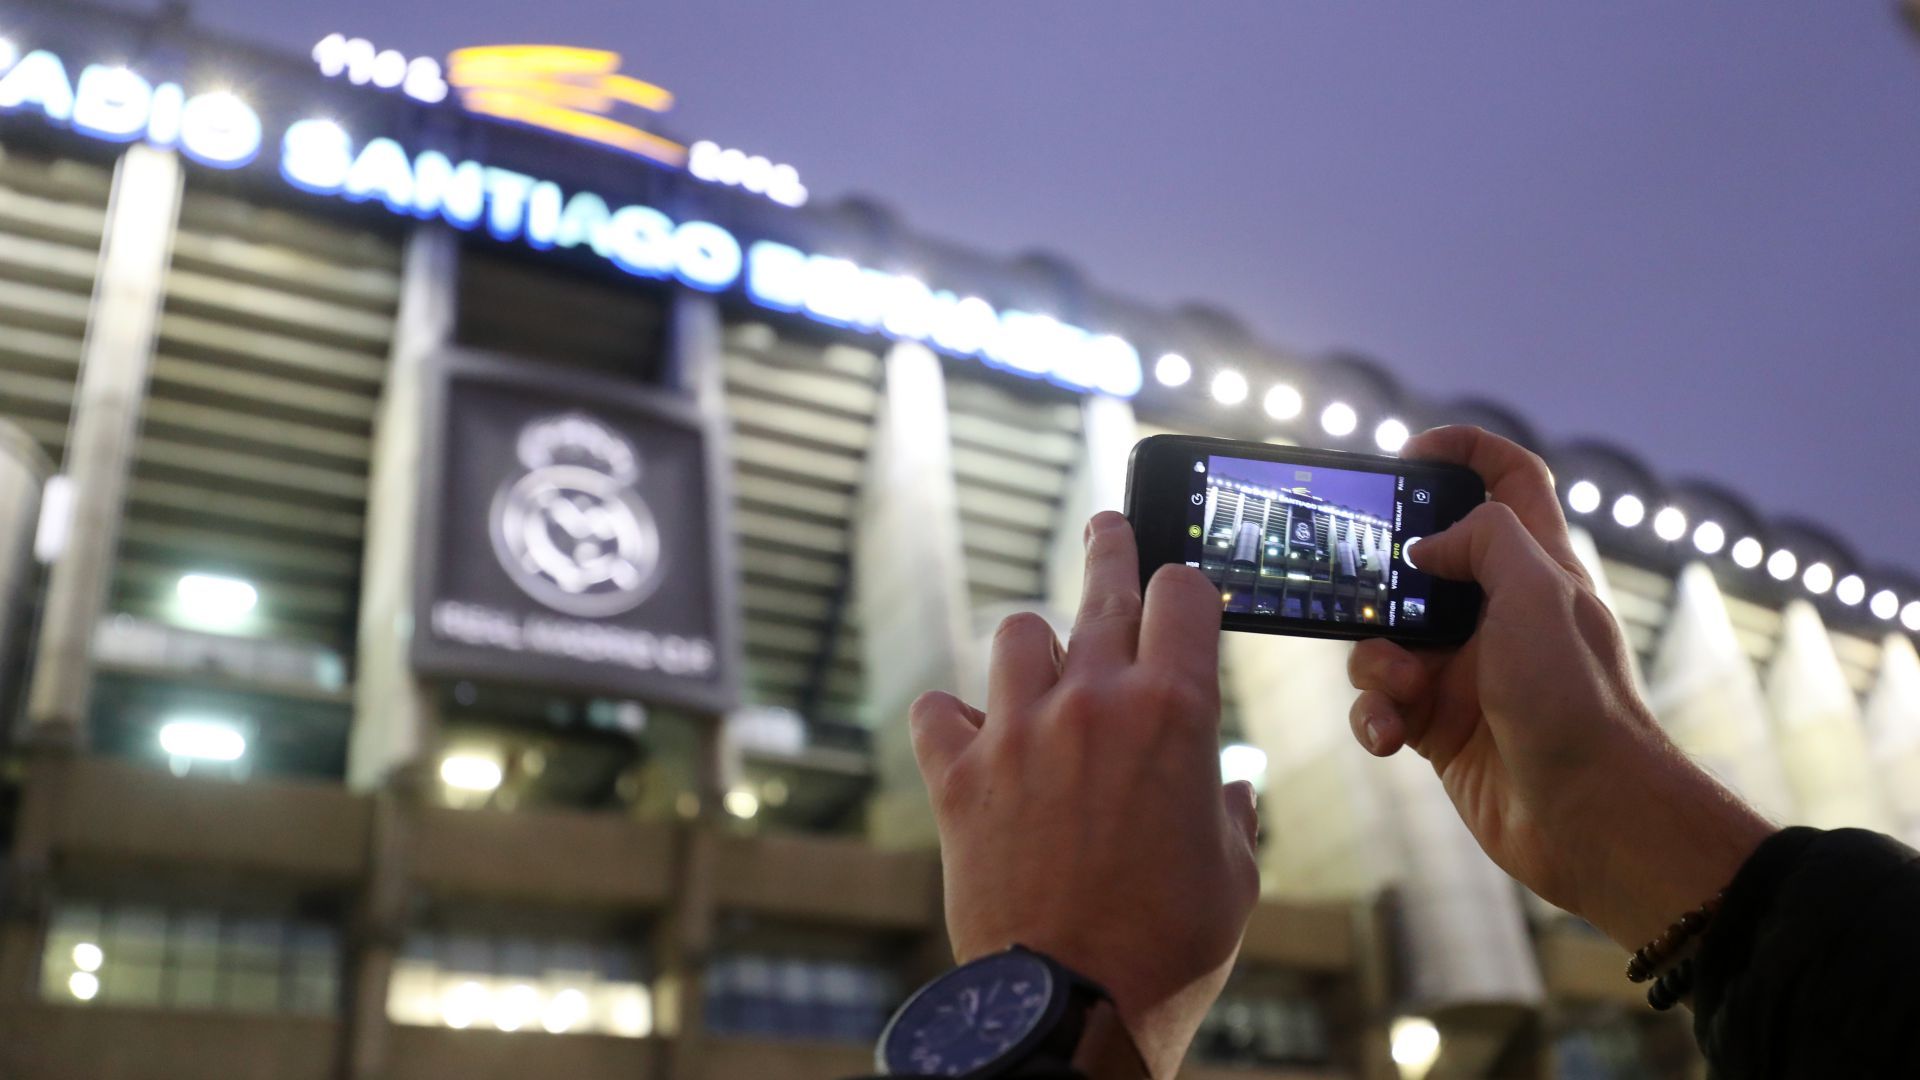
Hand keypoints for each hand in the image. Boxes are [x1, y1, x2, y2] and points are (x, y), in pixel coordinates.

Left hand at [910, 511, 1259, 1077]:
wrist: (1073, 1004)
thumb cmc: (1169, 947)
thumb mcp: (1233, 876)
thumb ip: (1230, 814)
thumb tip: (1230, 791)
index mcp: (1177, 712)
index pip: (1184, 593)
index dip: (1188, 586)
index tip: (1183, 590)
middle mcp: (1094, 702)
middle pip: (1102, 584)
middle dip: (1110, 546)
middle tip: (1106, 527)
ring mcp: (1018, 732)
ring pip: (1018, 634)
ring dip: (1036, 648)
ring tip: (1045, 669)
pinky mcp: (957, 776)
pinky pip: (937, 710)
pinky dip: (953, 717)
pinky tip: (967, 734)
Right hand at [1347, 426, 1773, 948]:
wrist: (1593, 820)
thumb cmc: (1579, 705)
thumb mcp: (1537, 596)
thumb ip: (1483, 542)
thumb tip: (1425, 548)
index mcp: (1537, 569)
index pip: (1510, 481)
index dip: (1464, 452)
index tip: (1408, 455)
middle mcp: (1500, 614)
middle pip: (1425, 563)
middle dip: (1383, 576)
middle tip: (1356, 584)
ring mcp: (1468, 672)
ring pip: (1387, 639)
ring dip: (1374, 663)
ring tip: (1400, 691)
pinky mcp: (1441, 726)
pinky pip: (1382, 705)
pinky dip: (1374, 717)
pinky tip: (1391, 737)